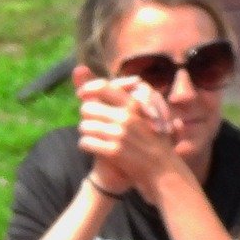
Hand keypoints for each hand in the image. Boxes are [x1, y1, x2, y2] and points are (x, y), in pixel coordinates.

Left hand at [76, 76, 183, 197]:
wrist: (163, 172)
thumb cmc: (148, 139)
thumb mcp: (139, 113)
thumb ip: (111, 92)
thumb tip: (77, 67)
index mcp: (134, 105)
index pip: (102, 87)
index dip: (87, 89)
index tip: (81, 95)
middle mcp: (127, 117)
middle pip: (87, 108)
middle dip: (87, 117)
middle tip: (94, 125)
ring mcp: (121, 134)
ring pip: (83, 126)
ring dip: (86, 133)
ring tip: (95, 138)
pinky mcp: (115, 152)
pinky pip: (85, 143)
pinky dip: (86, 146)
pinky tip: (93, 148)